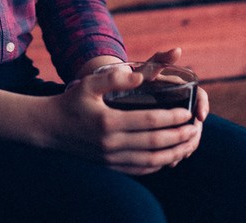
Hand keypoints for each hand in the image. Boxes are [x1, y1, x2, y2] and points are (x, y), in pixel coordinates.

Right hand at [44, 62, 200, 175]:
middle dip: (179, 137)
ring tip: (189, 145)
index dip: (171, 118)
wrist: (50, 128)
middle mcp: (111, 144)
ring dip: (173, 154)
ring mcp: (111, 158)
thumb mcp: (89, 83)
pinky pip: (140, 169)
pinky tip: (168, 157)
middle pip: (154, 144)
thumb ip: (114, 79)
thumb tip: (138, 75)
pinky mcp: (110, 166)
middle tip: (195, 130)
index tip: (187, 113)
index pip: (149, 122)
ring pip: (151, 161)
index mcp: (108, 123)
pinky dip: (158, 164)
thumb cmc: (72, 101)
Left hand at [142, 46, 208, 166]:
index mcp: (179, 88)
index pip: (200, 96)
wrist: (116, 92)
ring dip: (185, 147)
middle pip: (196, 121)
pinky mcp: (165, 132)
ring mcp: (173, 120)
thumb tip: (176, 50)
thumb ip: (158, 60)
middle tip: (187, 145)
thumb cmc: (132, 78)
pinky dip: (174, 154)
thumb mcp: (143, 69)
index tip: (199, 116)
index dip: (203, 106)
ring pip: (187, 136)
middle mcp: (180, 104)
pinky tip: (168, 162)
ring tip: (176, 156)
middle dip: (194, 134)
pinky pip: (175, 146)